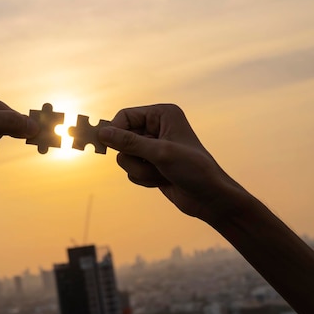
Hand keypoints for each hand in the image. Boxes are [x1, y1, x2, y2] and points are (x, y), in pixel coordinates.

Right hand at [98, 104, 246, 222]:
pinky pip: (131, 170)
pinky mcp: (150, 164)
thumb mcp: (160, 154)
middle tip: (150, 163)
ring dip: (140, 170)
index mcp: (162, 114)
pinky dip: (143, 178)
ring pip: (124, 157)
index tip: (103, 144)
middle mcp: (157, 128)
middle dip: (133, 156)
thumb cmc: (193, 170)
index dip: (114, 130)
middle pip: (121, 137)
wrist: (210, 198)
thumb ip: (129, 142)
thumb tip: (103, 133)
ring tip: (161, 174)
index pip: (125, 116)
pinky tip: (162, 180)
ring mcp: (153, 147)